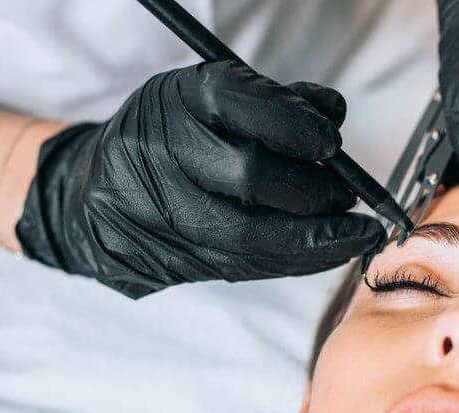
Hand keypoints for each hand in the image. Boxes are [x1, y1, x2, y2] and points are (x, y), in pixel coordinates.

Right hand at [16, 61, 385, 298]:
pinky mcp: (178, 259)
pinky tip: (331, 252)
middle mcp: (166, 155)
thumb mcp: (215, 98)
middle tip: (346, 196)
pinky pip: (249, 267)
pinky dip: (299, 262)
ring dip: (318, 241)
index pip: (246, 110)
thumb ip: (279, 103)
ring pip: (251, 237)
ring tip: (357, 234)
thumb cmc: (176, 134)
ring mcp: (166, 212)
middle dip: (312, 192)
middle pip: (250, 178)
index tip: (333, 143)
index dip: (299, 129)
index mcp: (181, 101)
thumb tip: (332, 117)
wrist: (100, 192)